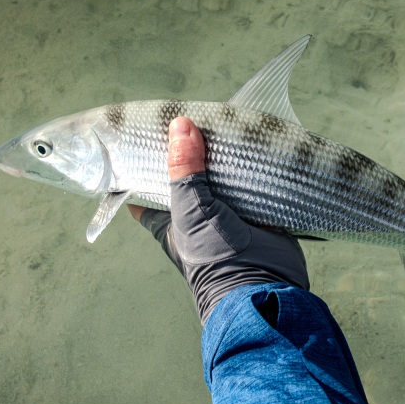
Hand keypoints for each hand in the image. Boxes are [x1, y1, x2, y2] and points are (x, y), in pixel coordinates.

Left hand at [129, 117, 309, 323]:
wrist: (261, 285)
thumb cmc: (212, 256)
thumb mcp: (191, 210)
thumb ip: (185, 170)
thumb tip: (180, 125)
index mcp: (170, 221)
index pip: (147, 194)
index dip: (143, 170)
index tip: (142, 141)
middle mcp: (198, 216)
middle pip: (191, 180)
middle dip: (192, 155)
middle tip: (193, 118)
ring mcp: (230, 215)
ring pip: (225, 181)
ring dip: (227, 160)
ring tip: (225, 121)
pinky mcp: (260, 214)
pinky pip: (255, 187)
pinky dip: (256, 170)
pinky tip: (256, 144)